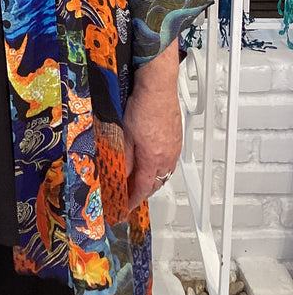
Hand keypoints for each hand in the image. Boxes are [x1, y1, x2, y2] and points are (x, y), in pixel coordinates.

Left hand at [123, 39, 181, 210]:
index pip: (143, 189)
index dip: (132, 200)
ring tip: (140, 182)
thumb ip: (122, 158)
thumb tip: (118, 176)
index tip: (125, 207)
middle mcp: (168, 157)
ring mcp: (174, 147)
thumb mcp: (125, 135)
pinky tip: (153, 162)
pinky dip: (160, 167)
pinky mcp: (176, 137)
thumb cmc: (143, 106)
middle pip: (156, 184)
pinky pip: (169, 161)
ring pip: (164, 173)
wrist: (158, 86)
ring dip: (153, 180)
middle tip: (130, 197)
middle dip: (143, 193)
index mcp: (154, 159)